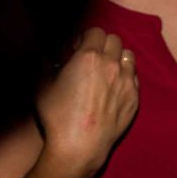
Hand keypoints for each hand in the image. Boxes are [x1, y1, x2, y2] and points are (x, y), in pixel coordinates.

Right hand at [35, 27, 138, 177]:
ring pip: (128, 55)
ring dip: (117, 57)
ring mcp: (126, 80)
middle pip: (114, 39)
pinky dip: (125, 75)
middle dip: (102, 44)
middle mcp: (111, 64)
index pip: (95, 31)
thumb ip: (46, 64)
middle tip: (91, 57)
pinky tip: (114, 86)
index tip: (77, 47)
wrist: (80, 146)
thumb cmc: (57, 117)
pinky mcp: (134, 96)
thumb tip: (48, 54)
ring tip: (106, 69)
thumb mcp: (42, 86)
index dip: (85, 37)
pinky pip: (134, 76)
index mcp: (88, 57)